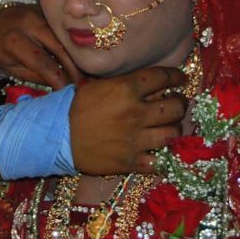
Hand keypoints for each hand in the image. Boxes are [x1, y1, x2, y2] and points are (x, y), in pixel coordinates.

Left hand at [0, 4, 81, 89]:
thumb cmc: (2, 49)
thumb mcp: (12, 67)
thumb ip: (35, 77)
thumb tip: (61, 87)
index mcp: (13, 40)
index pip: (41, 62)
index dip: (58, 79)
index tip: (70, 92)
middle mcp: (29, 23)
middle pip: (59, 47)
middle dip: (74, 68)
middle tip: (85, 85)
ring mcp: (41, 14)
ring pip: (65, 38)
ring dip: (77, 58)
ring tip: (86, 75)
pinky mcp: (50, 11)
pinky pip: (65, 31)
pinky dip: (74, 47)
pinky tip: (81, 60)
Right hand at [69, 66, 185, 174]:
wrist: (58, 136)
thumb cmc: (75, 107)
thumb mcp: (99, 85)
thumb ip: (126, 83)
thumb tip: (150, 83)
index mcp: (127, 89)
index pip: (164, 77)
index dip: (177, 77)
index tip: (181, 80)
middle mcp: (136, 112)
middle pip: (175, 107)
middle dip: (180, 103)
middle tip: (177, 103)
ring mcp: (136, 139)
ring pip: (173, 134)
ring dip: (175, 129)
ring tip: (171, 127)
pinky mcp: (131, 161)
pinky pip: (160, 161)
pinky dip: (163, 156)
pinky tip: (161, 151)